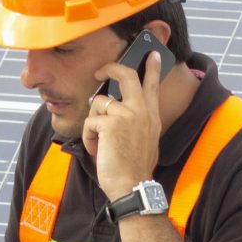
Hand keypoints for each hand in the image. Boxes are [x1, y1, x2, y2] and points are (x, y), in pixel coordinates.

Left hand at [82, 48, 163, 199]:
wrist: (132, 187)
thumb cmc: (134, 169)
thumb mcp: (145, 141)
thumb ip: (137, 123)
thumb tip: (118, 114)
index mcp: (151, 116)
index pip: (152, 85)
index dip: (151, 67)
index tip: (152, 54)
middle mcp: (142, 111)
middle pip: (126, 76)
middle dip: (111, 69)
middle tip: (101, 71)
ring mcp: (127, 115)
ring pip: (99, 102)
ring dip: (93, 123)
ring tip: (99, 142)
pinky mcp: (111, 124)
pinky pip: (90, 121)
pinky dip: (89, 138)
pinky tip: (97, 150)